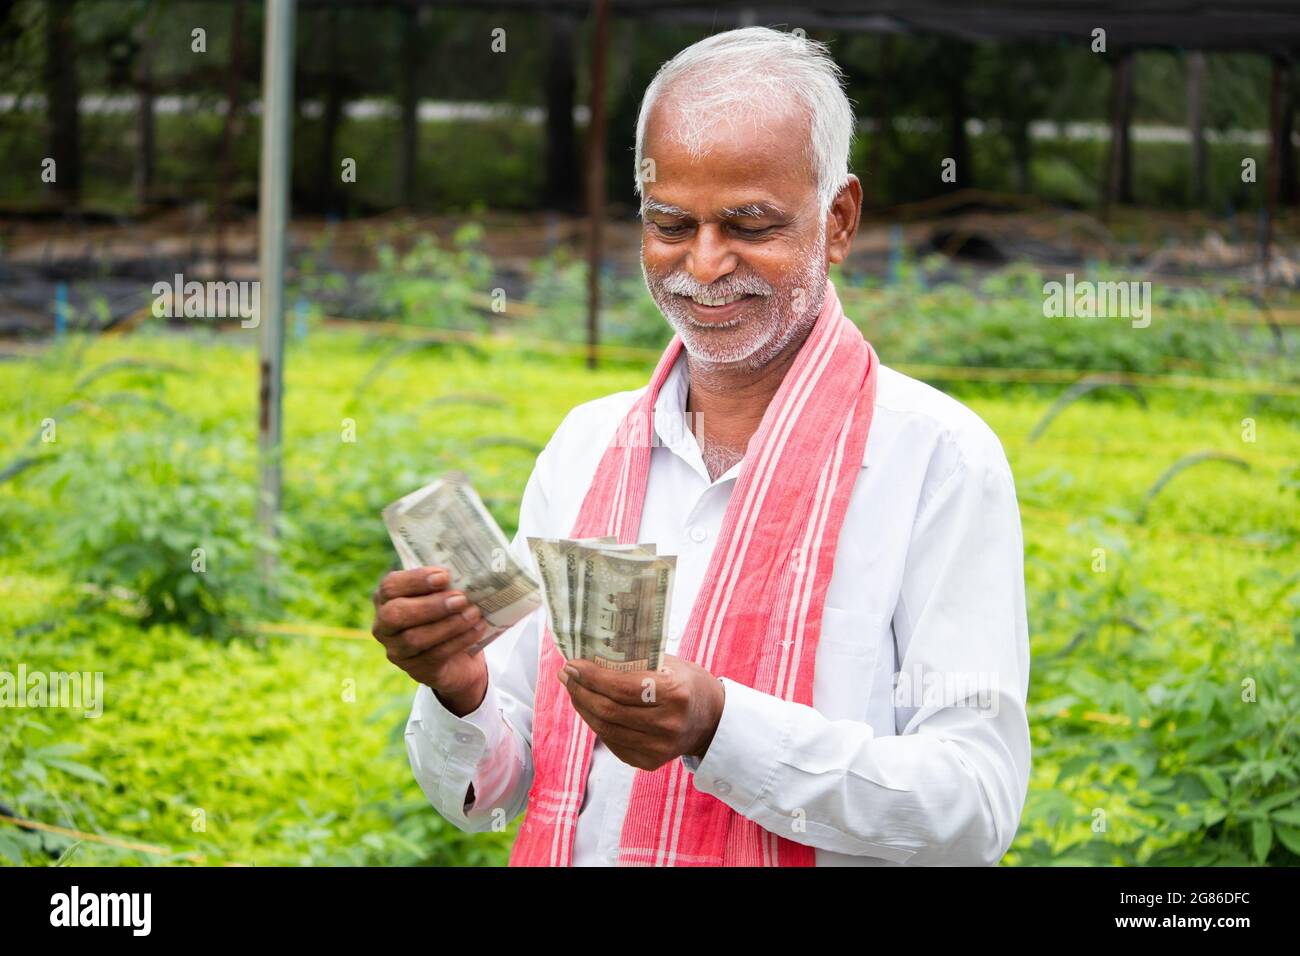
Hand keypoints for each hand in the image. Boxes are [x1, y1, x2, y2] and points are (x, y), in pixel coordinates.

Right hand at [371, 566, 489, 715]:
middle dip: (430, 605)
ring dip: (448, 624)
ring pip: (415, 638)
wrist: (458, 656)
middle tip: (460, 598)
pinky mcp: (415, 670)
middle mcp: (384, 625)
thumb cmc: (447, 614)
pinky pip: (434, 656)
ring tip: (473, 613)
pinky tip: (477, 629)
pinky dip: (458, 641)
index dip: (415, 580)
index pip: (390, 586)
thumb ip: (445, 584)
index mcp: (386, 599)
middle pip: (396, 614)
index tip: (444, 576)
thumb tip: (466, 571)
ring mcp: (396, 650)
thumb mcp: (442, 595)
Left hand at [558, 654, 724, 770]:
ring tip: (574, 689)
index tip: (572, 664)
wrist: (711, 720)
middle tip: (566, 675)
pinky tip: (590, 707)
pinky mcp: (649, 762)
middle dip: (581, 691)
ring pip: (605, 729)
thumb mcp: (669, 663)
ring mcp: (659, 748)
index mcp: (675, 694)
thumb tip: (591, 654)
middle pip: (609, 710)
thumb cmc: (686, 682)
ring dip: (583, 707)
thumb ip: (636, 661)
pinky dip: (596, 723)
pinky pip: (612, 742)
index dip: (592, 677)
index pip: (622, 687)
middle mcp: (668, 724)